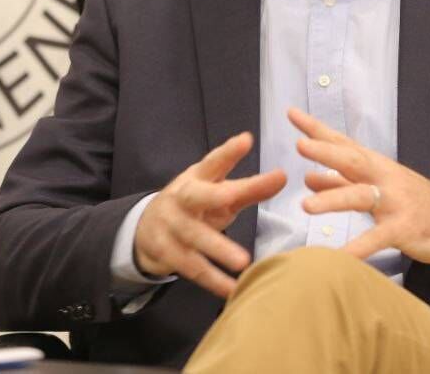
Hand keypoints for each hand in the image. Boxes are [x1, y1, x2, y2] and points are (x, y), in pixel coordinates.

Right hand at [134, 132, 286, 298]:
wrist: (146, 229)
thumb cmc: (194, 206)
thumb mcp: (218, 193)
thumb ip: (250, 188)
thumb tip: (283, 176)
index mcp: (196, 178)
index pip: (213, 162)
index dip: (228, 152)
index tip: (246, 140)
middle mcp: (182, 198)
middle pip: (197, 196)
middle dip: (214, 196)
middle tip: (233, 197)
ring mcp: (171, 225)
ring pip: (194, 237)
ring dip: (218, 249)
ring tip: (244, 261)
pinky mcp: (167, 252)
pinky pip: (192, 268)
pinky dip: (213, 280)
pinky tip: (233, 290)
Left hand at [289, 107, 429, 265]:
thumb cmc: (411, 201)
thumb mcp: (376, 186)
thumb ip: (342, 182)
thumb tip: (307, 176)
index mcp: (373, 165)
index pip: (342, 143)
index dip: (317, 129)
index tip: (291, 114)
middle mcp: (383, 178)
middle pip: (352, 161)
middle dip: (327, 152)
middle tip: (300, 145)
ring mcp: (395, 202)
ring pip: (361, 196)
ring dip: (334, 198)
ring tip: (306, 205)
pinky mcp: (405, 228)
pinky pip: (378, 238)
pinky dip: (359, 249)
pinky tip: (339, 258)